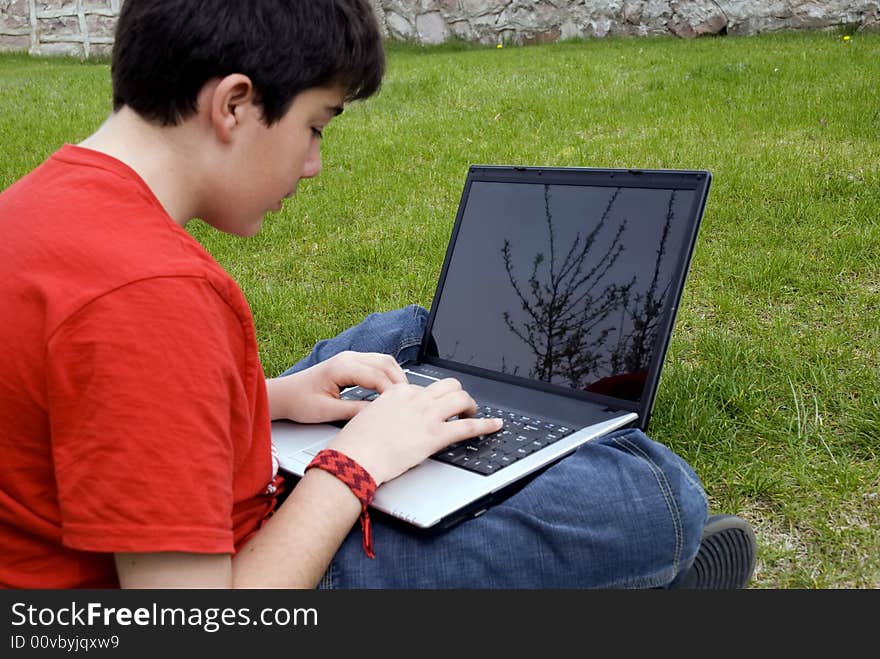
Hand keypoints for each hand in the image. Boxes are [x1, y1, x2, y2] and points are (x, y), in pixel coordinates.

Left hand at [266, 351, 406, 422]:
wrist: (284, 394)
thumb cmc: (300, 402)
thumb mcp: (327, 411)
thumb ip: (354, 410)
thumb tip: (378, 413)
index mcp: (341, 367)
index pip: (377, 376)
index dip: (393, 391)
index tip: (403, 406)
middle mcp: (348, 358)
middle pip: (385, 363)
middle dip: (400, 382)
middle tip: (410, 402)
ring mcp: (350, 357)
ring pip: (384, 361)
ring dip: (396, 376)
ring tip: (404, 397)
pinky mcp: (351, 362)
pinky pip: (377, 363)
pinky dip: (389, 374)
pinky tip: (392, 390)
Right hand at [328, 377, 502, 485]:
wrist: (355, 456)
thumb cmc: (357, 443)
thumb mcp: (370, 417)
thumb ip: (387, 413)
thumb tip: (394, 420)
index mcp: (398, 392)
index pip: (426, 387)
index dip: (434, 398)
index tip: (437, 405)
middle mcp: (416, 398)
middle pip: (449, 386)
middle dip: (458, 395)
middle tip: (460, 407)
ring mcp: (428, 415)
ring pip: (462, 398)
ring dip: (471, 406)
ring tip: (473, 415)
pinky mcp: (436, 435)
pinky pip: (469, 426)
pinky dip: (486, 425)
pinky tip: (496, 425)